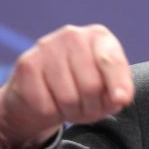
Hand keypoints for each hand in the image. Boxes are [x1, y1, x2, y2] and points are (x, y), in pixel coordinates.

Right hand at [0, 24, 133, 148]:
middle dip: (92, 107)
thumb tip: (121, 98)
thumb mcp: (107, 89)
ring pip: (68, 98)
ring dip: (72, 112)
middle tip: (88, 108)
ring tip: (70, 106)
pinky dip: (51, 113)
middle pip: (91, 85)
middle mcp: (73, 35)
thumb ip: (120, 92)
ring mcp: (47, 47)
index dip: (118, 85)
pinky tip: (51, 103)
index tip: (120, 101)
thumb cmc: (83, 88)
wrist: (39, 93)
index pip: (111, 61)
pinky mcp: (27, 64)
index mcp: (99, 37)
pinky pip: (45, 105)